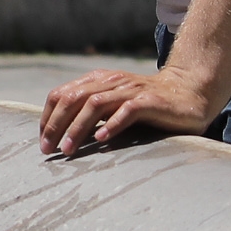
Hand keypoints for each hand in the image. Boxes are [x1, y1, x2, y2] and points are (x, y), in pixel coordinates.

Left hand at [34, 63, 223, 159]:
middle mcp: (110, 82)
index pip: (61, 94)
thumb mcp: (113, 104)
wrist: (188, 93)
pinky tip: (102, 138)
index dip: (48, 117)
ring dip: (78, 128)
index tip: (42, 141)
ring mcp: (130, 90)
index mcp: (97, 80)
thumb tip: (59, 135)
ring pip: (95, 104)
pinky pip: (128, 110)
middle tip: (48, 150)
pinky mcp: (150, 101)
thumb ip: (90, 112)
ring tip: (68, 149)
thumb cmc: (146, 104)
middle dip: (56, 125)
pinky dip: (112, 124)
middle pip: (73, 98)